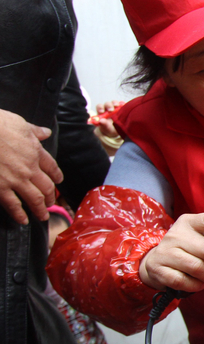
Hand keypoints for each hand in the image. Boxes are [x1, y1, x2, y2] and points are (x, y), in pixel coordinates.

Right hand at [0, 109, 63, 223]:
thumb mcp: (20, 123)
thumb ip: (34, 131)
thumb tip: (46, 132)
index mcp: (35, 152)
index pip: (51, 167)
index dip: (56, 175)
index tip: (58, 181)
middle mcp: (29, 168)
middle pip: (47, 186)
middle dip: (51, 196)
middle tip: (51, 203)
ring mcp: (15, 179)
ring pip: (35, 198)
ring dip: (40, 209)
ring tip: (42, 216)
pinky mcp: (0, 188)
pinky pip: (13, 205)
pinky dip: (19, 214)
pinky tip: (23, 220)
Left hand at [92, 100, 124, 138]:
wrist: (116, 131)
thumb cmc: (109, 129)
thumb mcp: (106, 128)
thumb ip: (103, 124)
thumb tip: (101, 121)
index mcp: (102, 112)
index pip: (100, 107)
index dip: (100, 108)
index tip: (102, 112)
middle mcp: (108, 109)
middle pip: (107, 104)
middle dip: (109, 105)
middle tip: (111, 110)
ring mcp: (116, 108)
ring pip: (114, 102)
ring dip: (115, 103)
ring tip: (117, 106)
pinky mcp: (122, 109)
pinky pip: (123, 104)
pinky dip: (123, 104)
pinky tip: (124, 105)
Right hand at [139, 212, 203, 291]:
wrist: (153, 260)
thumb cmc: (185, 247)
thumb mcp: (197, 235)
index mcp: (190, 222)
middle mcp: (176, 234)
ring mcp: (165, 252)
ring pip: (197, 268)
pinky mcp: (159, 269)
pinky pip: (183, 281)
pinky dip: (197, 285)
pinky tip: (201, 284)